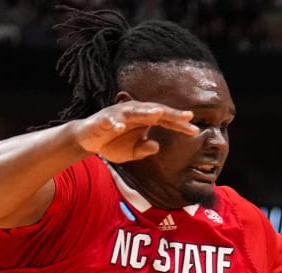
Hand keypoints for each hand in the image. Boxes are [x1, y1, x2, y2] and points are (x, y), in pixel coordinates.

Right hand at [73, 101, 198, 163]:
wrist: (87, 140)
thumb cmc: (113, 143)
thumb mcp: (131, 152)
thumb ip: (144, 150)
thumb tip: (156, 146)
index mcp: (143, 120)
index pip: (164, 121)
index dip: (178, 124)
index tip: (194, 129)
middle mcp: (133, 113)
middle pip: (154, 111)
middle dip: (170, 113)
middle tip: (186, 116)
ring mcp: (118, 114)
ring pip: (134, 111)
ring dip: (146, 112)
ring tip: (158, 114)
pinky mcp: (103, 119)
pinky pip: (110, 120)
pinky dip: (115, 123)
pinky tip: (121, 127)